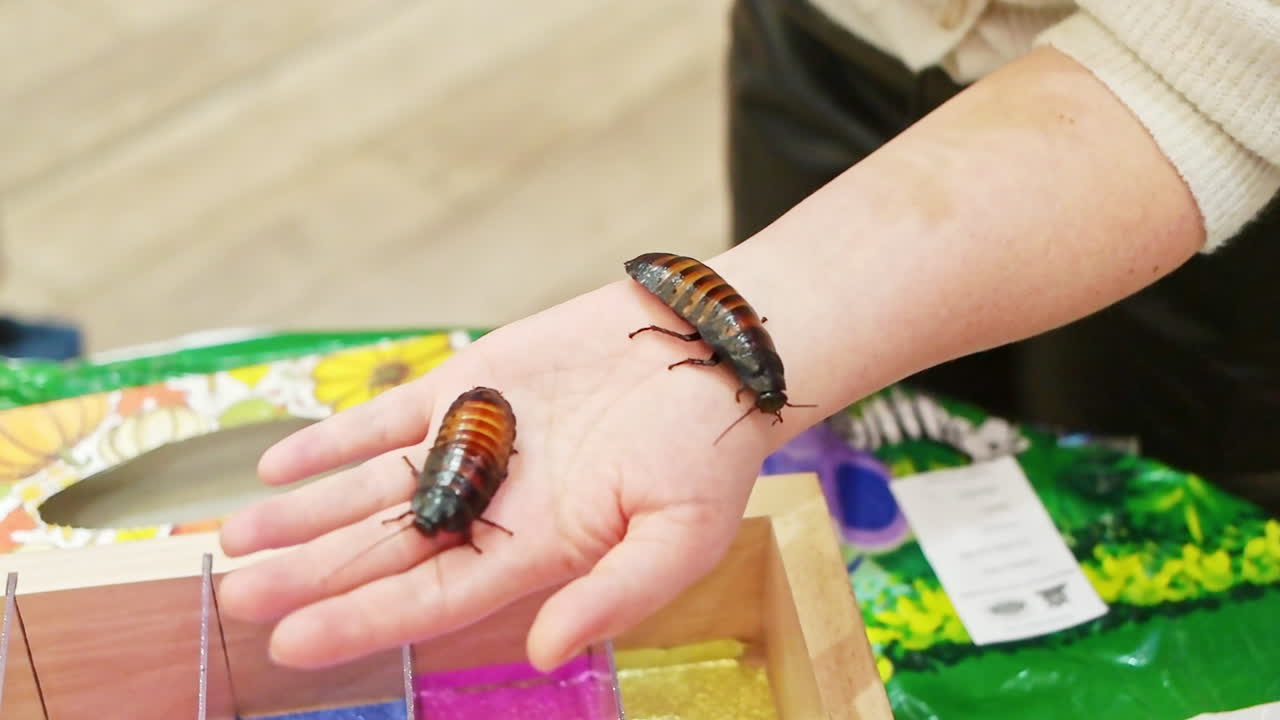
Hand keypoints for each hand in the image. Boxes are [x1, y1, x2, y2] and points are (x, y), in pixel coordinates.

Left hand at [216, 278, 797, 670]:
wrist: (713, 351)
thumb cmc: (710, 451)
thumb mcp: (681, 538)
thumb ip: (614, 597)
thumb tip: (545, 652)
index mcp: (537, 552)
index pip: (433, 599)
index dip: (362, 622)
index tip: (291, 643)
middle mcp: (494, 505)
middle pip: (386, 550)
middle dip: (311, 574)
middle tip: (234, 597)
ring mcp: (477, 442)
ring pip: (374, 487)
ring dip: (307, 513)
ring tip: (237, 538)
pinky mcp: (472, 384)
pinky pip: (389, 417)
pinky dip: (337, 437)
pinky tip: (283, 464)